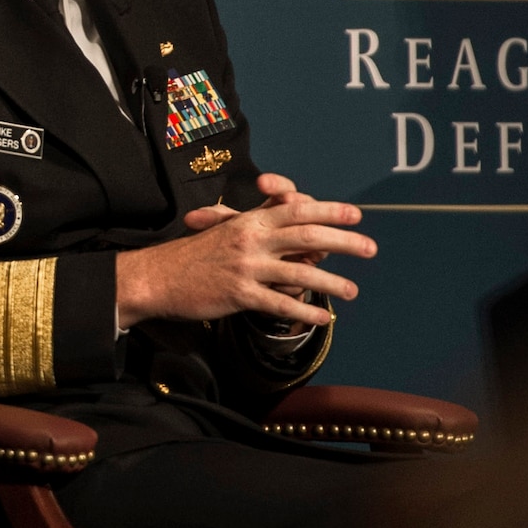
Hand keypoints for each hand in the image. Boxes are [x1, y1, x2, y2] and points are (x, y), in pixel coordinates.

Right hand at [115, 175, 375, 330]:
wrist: (157, 276)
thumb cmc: (192, 254)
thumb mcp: (226, 230)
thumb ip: (258, 226)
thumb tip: (292, 228)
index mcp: (250, 220)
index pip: (297, 209)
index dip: (330, 211)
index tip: (355, 215)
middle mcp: (252, 239)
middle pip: (308, 235)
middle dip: (344, 241)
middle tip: (370, 248)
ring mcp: (246, 267)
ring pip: (299, 272)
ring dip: (331, 282)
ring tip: (353, 290)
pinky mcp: (238, 294)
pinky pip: (279, 304)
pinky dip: (303, 312)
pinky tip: (322, 318)